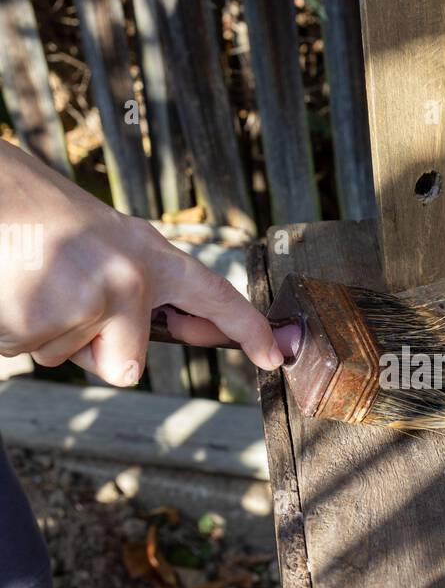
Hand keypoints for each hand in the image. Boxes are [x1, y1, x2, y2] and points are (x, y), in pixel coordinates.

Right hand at [0, 143, 284, 386]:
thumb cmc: (44, 220)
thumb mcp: (108, 243)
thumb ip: (145, 290)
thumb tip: (183, 338)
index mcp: (149, 256)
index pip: (214, 295)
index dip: (248, 329)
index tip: (275, 358)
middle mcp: (128, 281)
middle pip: (126, 368)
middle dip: (94, 351)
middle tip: (64, 296)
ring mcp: (86, 303)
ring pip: (66, 358)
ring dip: (43, 330)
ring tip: (29, 278)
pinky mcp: (39, 322)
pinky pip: (26, 352)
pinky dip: (9, 329)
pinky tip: (8, 287)